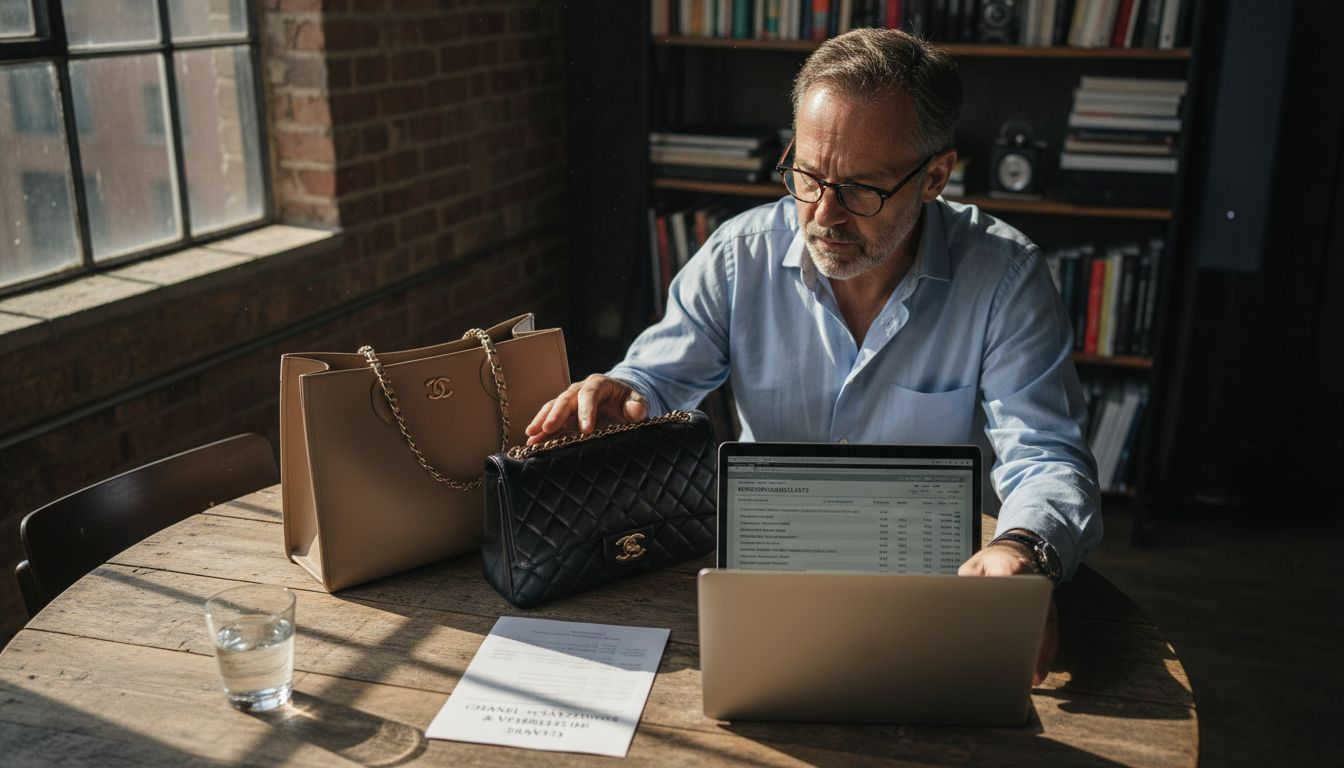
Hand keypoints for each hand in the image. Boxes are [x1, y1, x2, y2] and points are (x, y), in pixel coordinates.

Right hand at [524, 374, 648, 445]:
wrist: (620, 402)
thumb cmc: (628, 402)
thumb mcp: (637, 401)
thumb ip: (637, 405)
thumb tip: (634, 410)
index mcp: (599, 384)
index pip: (590, 394)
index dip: (586, 410)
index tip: (586, 430)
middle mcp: (580, 390)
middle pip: (566, 399)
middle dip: (556, 414)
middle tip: (548, 429)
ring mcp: (570, 402)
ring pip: (552, 407)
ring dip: (542, 421)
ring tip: (532, 435)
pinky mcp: (564, 415)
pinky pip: (550, 420)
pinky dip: (540, 430)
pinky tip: (531, 441)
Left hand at [959, 542, 1058, 685]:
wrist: (1015, 553)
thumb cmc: (991, 562)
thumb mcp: (974, 565)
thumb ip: (969, 581)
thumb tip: (961, 600)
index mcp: (1011, 569)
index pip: (1011, 586)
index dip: (1010, 604)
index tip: (1007, 624)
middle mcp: (1033, 584)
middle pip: (1034, 613)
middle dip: (1026, 638)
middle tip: (1017, 663)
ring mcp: (1044, 599)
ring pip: (1046, 628)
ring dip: (1039, 655)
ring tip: (1030, 678)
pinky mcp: (1048, 610)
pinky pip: (1051, 634)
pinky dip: (1045, 655)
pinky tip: (1038, 673)